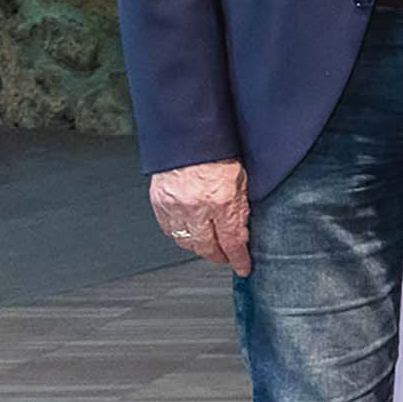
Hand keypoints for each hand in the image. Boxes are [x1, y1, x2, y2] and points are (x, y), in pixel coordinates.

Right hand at [148, 160, 252, 275]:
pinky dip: (179, 234)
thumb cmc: (218, 151)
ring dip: (199, 247)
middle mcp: (197, 207)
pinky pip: (168, 229)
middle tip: (226, 259)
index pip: (232, 241)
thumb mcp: (242, 178)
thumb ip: (241, 205)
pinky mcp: (159, 202)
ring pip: (186, 242)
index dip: (239, 258)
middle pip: (207, 247)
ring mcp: (175, 206)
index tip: (243, 267)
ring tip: (208, 246)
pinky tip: (188, 233)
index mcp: (222, 200)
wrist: (188, 134)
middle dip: (219, 257)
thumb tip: (242, 229)